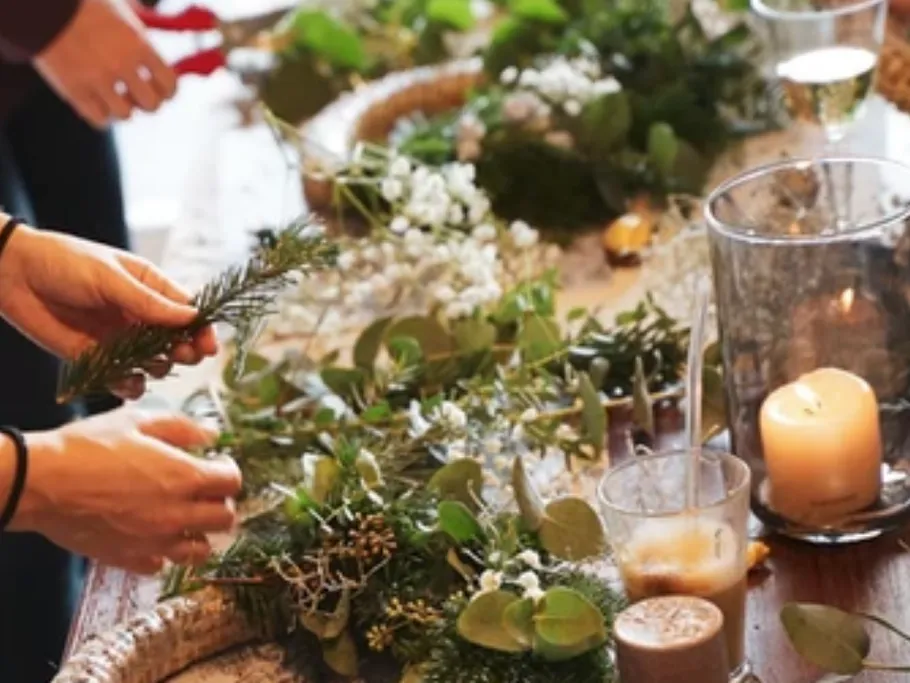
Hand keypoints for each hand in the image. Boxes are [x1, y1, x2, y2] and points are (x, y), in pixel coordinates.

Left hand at [0, 222, 217, 397]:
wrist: (12, 275)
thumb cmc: (63, 262)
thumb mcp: (110, 277)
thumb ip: (149, 302)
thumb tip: (192, 318)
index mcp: (150, 288)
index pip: (188, 312)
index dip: (202, 329)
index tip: (208, 346)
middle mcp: (140, 316)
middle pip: (178, 342)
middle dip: (184, 352)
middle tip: (179, 355)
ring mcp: (121, 339)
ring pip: (156, 365)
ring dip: (157, 369)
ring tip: (148, 365)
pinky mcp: (99, 359)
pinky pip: (126, 380)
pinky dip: (130, 385)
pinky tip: (125, 381)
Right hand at [9, 409, 240, 573]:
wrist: (42, 483)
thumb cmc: (88, 447)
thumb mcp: (138, 422)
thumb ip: (182, 428)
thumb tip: (212, 433)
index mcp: (184, 477)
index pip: (233, 482)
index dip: (228, 471)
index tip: (218, 464)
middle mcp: (177, 514)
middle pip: (225, 519)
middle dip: (220, 503)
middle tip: (204, 491)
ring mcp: (154, 541)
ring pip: (200, 550)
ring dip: (198, 533)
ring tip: (184, 517)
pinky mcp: (129, 559)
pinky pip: (161, 564)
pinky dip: (162, 552)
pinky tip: (152, 534)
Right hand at [33, 0, 176, 127]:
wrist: (42, 6)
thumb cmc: (83, 4)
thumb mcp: (120, 11)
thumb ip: (140, 32)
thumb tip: (158, 44)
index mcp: (139, 45)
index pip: (169, 83)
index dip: (167, 91)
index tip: (162, 91)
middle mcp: (122, 65)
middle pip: (151, 104)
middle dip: (146, 102)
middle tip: (136, 95)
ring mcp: (98, 79)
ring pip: (125, 114)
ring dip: (122, 108)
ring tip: (113, 96)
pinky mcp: (75, 90)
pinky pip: (99, 119)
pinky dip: (102, 115)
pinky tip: (97, 103)